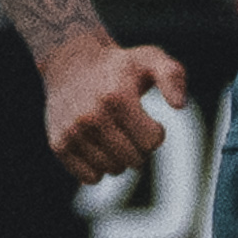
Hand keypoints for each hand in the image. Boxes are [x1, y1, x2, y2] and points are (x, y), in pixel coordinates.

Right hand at [33, 31, 191, 185]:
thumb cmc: (119, 66)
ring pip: (112, 170)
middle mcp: (92, 117)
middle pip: (133, 160)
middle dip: (138, 147)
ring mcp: (73, 132)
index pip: (151, 141)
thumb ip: (172, 76)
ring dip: (119, 158)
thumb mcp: (151, 59)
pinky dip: (98, 169)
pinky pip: (90, 178)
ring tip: (113, 136)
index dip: (155, 132)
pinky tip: (97, 148)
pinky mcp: (58, 144)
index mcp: (116, 97)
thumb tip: (179, 106)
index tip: (146, 119)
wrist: (70, 64)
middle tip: (130, 128)